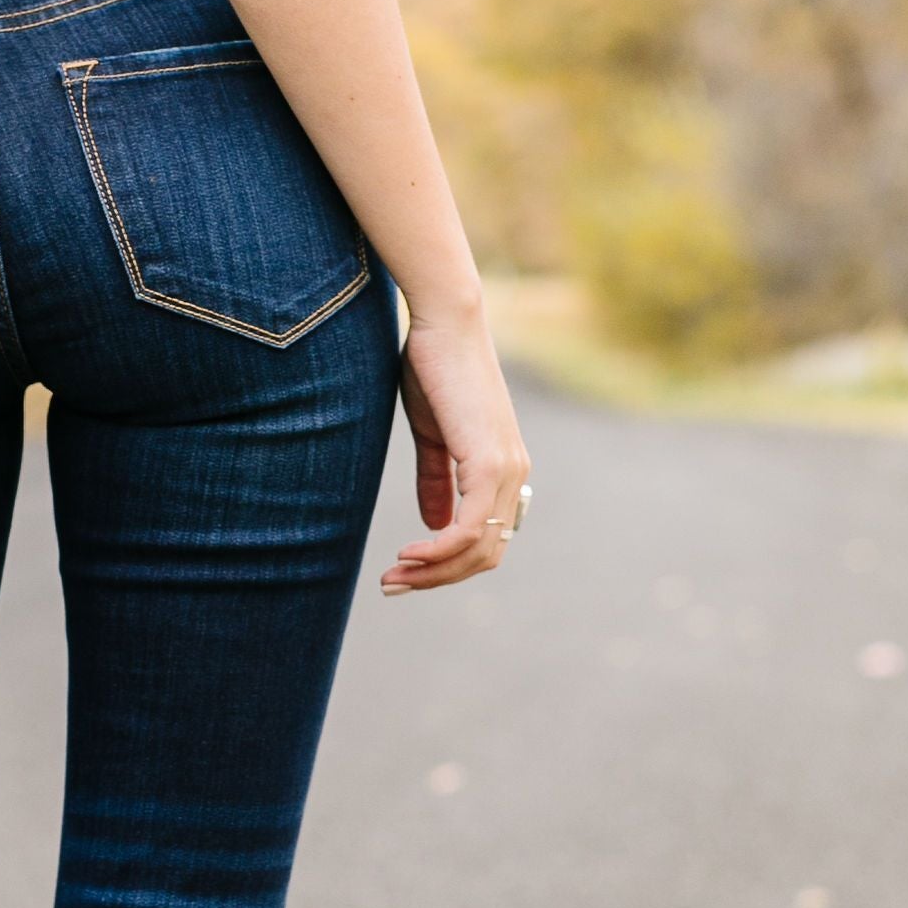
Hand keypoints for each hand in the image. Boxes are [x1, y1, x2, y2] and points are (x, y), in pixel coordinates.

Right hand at [381, 305, 530, 594]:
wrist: (442, 323)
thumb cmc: (433, 368)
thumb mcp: (432, 436)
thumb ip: (437, 481)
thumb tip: (435, 525)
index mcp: (504, 468)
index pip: (486, 540)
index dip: (446, 566)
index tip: (402, 571)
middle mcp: (515, 474)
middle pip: (485, 555)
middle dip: (436, 579)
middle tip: (391, 584)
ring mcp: (506, 470)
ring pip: (478, 549)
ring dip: (433, 572)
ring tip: (393, 576)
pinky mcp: (488, 462)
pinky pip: (469, 529)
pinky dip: (439, 552)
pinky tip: (410, 555)